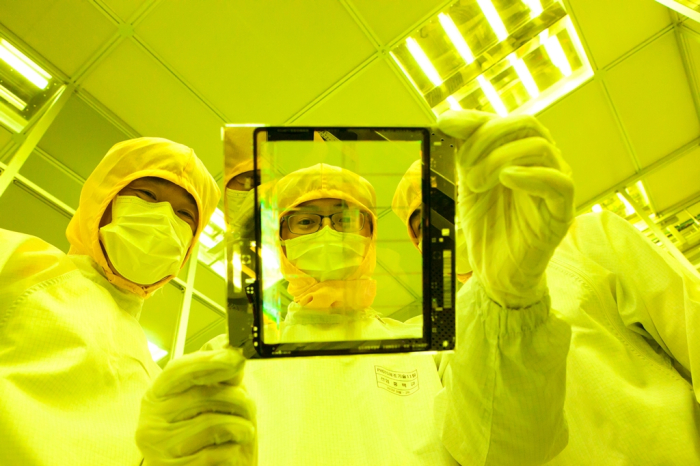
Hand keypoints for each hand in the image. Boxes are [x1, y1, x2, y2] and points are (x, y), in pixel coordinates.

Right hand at [136, 348, 255, 465]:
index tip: (237, 360)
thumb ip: (217, 373)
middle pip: (203, 396)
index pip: (178, 370)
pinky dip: (232, 451)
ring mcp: (159, 448)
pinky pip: (215, 454)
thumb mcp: (209, 398)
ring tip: (245, 430)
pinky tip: (231, 450)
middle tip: (249, 406)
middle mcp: (150, 420)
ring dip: (240, 427)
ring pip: (212, 425)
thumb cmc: (203, 433)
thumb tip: (230, 346)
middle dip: (238, 400)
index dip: (209, 361)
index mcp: (157, 395)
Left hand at [438, 110, 573, 308]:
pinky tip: (505, 179)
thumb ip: (463, 150)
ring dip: (500, 159)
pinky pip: (558, 182)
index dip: (476, 120)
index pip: (506, 119)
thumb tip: (446, 118)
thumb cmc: (486, 225)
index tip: (445, 125)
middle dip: (488, 138)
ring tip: (475, 183)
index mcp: (521, 152)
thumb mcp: (468, 181)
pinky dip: (530, 175)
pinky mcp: (561, 211)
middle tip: (464, 165)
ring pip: (540, 148)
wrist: (494, 270)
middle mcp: (543, 162)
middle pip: (527, 125)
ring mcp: (555, 185)